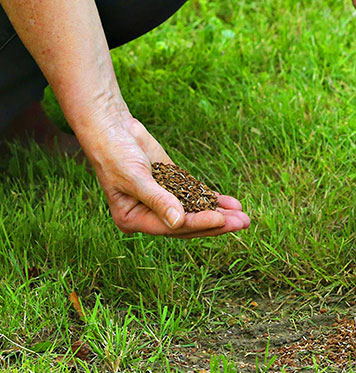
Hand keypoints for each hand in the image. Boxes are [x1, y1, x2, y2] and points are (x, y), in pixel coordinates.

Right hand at [83, 117, 249, 237]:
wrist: (111, 127)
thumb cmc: (114, 153)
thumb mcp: (134, 177)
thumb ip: (157, 199)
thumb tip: (178, 222)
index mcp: (133, 219)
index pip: (170, 227)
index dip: (197, 223)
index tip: (221, 219)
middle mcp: (148, 214)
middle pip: (186, 224)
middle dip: (215, 223)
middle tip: (242, 222)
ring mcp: (162, 199)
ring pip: (193, 211)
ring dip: (218, 212)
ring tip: (243, 216)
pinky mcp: (171, 184)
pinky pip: (194, 194)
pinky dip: (211, 198)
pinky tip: (230, 202)